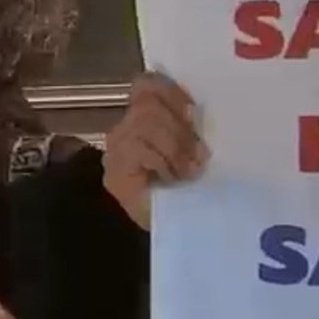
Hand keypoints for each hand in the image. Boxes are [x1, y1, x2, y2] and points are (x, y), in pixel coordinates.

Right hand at [103, 72, 208, 229]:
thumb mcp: (199, 148)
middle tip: (199, 157)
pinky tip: (170, 178)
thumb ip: (193, 126)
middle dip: (179, 127)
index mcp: (150, 119)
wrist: (181, 234)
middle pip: (148, 102)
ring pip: (143, 121)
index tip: (194, 113)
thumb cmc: (196, 192)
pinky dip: (160, 160)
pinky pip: (137, 147)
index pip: (147, 84)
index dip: (170, 90)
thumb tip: (204, 108)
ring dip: (173, 146)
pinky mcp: (114, 172)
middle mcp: (127, 129)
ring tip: (188, 171)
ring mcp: (116, 150)